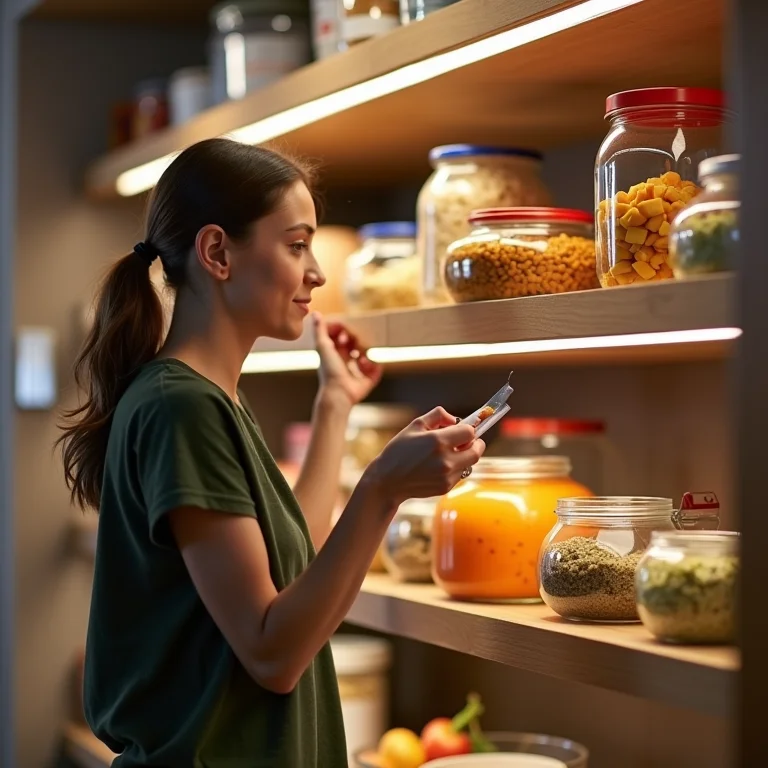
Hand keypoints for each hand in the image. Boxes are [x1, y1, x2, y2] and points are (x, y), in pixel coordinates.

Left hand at [312, 312, 382, 407]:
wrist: (338, 392)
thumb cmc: (329, 370)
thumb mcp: (323, 346)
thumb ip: (320, 330)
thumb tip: (315, 313)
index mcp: (334, 354)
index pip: (341, 337)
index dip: (343, 332)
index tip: (344, 332)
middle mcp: (345, 362)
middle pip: (355, 344)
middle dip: (356, 340)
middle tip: (354, 343)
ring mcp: (356, 371)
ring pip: (366, 355)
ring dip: (365, 352)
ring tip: (361, 355)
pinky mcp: (367, 380)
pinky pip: (376, 368)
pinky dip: (373, 364)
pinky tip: (365, 365)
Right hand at [362, 407, 485, 505]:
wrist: (388, 480)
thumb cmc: (399, 451)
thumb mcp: (415, 425)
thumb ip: (438, 415)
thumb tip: (454, 419)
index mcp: (438, 441)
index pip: (470, 432)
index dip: (468, 429)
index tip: (462, 429)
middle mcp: (446, 460)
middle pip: (477, 451)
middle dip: (475, 444)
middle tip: (466, 441)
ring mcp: (447, 476)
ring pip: (470, 463)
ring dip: (465, 456)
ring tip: (449, 453)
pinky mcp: (446, 487)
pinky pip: (460, 474)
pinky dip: (456, 468)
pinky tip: (440, 466)